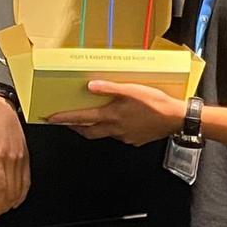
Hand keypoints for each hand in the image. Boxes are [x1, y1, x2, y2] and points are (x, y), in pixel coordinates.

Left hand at [0, 91, 31, 217]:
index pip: (1, 190)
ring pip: (21, 187)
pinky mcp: (25, 153)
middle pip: (12, 192)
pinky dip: (22, 192)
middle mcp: (12, 157)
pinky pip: (27, 179)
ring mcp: (21, 155)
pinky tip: (15, 198)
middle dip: (3, 207)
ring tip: (2, 209)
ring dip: (12, 202)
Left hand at [48, 81, 185, 146]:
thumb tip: (90, 86)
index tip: (50, 119)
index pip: (81, 118)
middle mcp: (115, 129)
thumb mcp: (131, 89)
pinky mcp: (134, 139)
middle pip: (88, 132)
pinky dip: (113, 129)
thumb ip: (110, 88)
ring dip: (94, 128)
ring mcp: (125, 136)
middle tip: (66, 122)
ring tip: (92, 118)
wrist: (175, 119)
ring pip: (103, 134)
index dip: (64, 118)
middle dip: (75, 127)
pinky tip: (120, 121)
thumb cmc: (155, 102)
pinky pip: (119, 135)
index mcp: (111, 116)